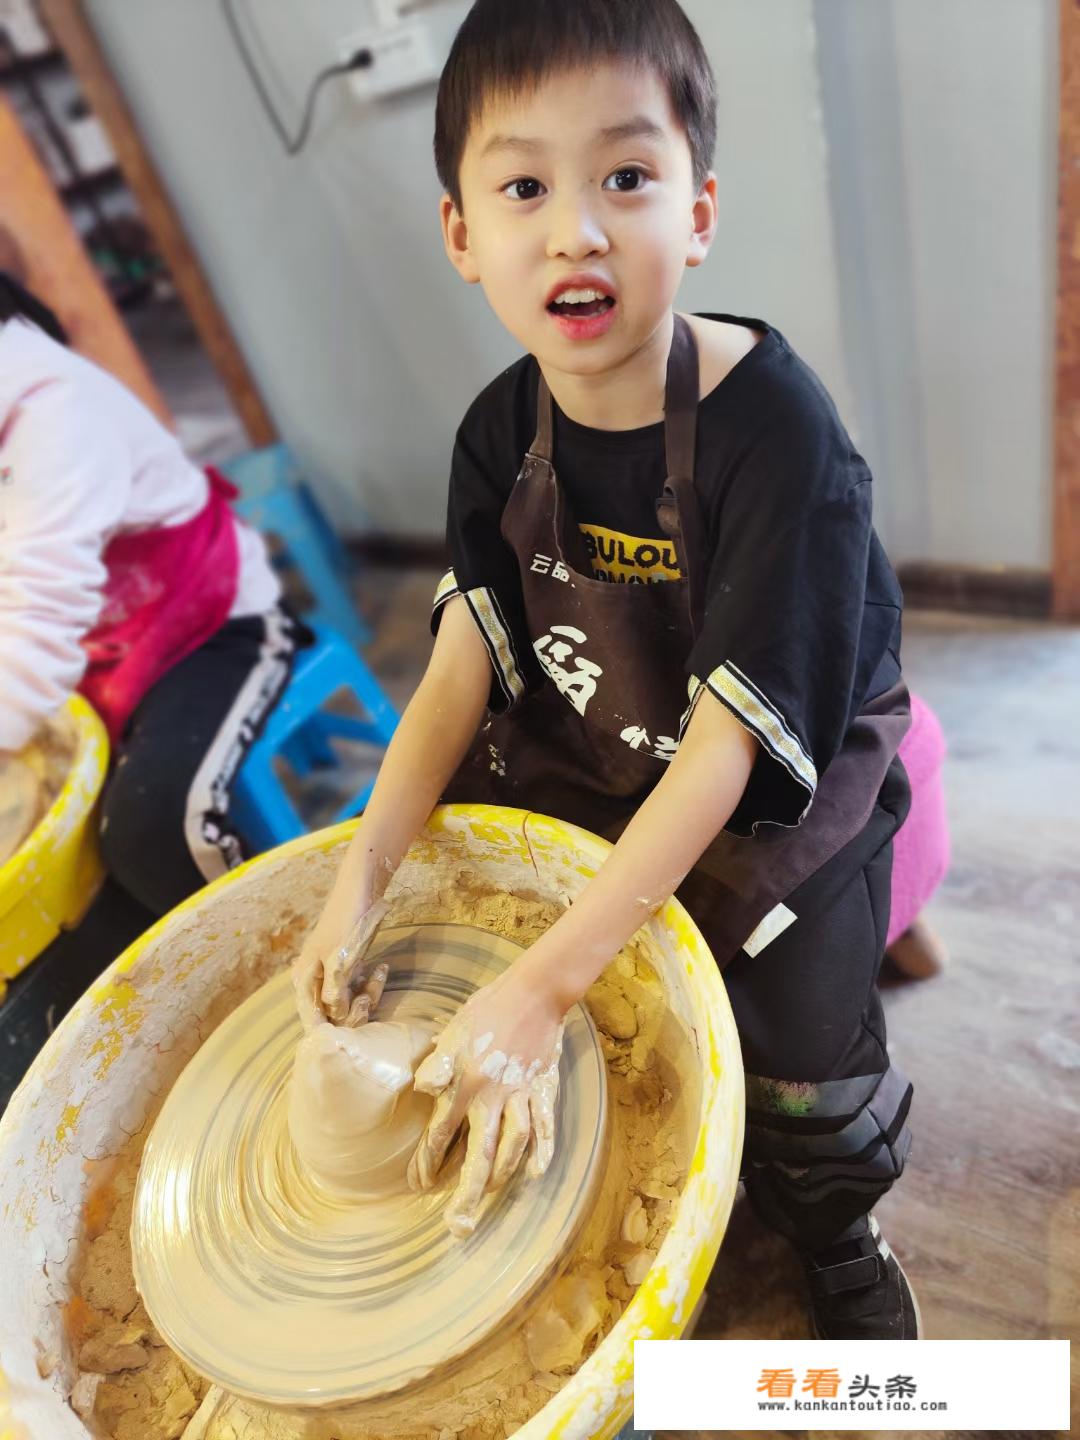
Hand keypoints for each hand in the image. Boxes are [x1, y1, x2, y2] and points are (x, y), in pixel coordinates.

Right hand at [291, 897, 389, 1030]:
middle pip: (333, 1014)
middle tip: (368, 995)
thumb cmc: (346, 923)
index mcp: (303, 980)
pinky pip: (359, 989)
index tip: (354, 1020)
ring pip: (349, 1002)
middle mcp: (314, 981)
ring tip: (378, 973)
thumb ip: (333, 993)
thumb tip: (335, 1018)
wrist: (361, 891)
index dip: (334, 1025)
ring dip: (368, 994)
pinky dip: (371, 984)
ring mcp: (331, 975)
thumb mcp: (338, 961)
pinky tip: (381, 968)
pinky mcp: (348, 970)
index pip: (313, 1019)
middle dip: (356, 1009)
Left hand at [406, 961, 565, 1237]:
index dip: (428, 1162)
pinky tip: (536, 1173)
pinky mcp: (543, 1091)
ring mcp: (521, 1096)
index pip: (441, 1134)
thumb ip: (438, 1063)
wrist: (534, 993)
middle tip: (457, 1226)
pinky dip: (542, 1152)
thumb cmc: (488, 1008)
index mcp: (464, 1084)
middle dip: (465, 1192)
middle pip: (478, 1154)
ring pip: (512, 1146)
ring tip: (488, 1194)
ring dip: (499, 1175)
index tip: (418, 1186)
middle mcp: (492, 1097)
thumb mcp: (454, 1031)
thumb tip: (421, 1089)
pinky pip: (545, 1127)